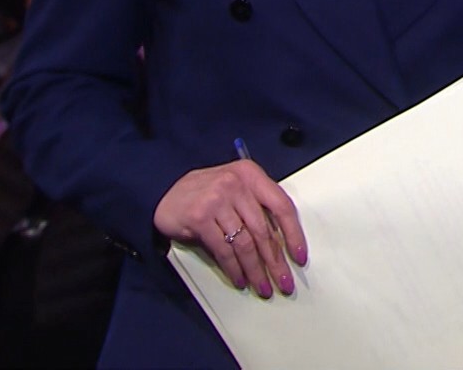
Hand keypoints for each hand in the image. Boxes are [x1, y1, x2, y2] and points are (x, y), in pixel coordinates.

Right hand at [153, 160, 306, 297]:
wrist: (163, 191)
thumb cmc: (205, 192)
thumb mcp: (235, 188)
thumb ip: (256, 206)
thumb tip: (280, 244)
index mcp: (251, 175)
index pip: (282, 206)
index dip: (293, 234)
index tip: (299, 257)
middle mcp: (236, 185)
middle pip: (264, 231)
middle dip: (276, 262)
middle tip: (283, 282)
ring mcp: (217, 200)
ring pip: (245, 244)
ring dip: (256, 271)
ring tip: (263, 287)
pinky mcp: (200, 217)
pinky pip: (223, 250)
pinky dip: (234, 269)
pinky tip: (240, 280)